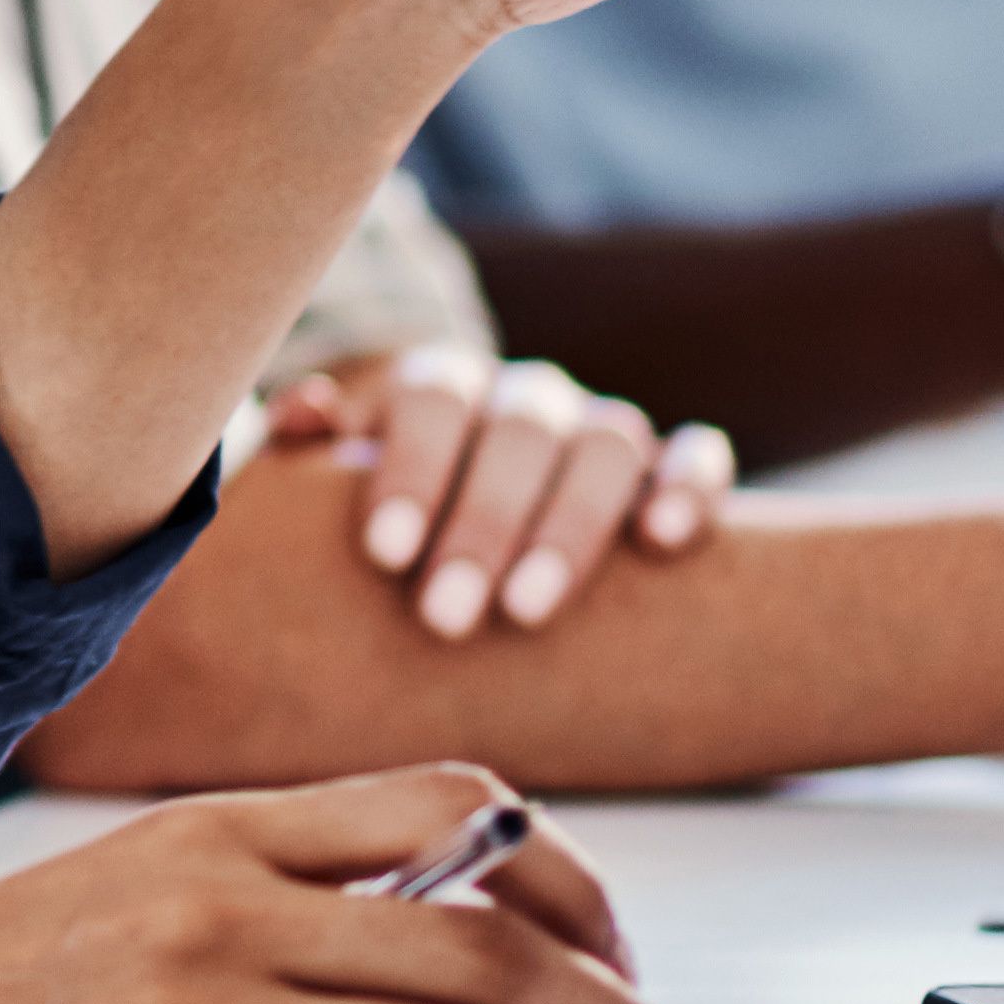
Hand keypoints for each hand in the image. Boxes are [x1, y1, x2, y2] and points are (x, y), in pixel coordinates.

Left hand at [279, 345, 733, 637]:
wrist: (465, 549)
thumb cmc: (389, 531)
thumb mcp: (329, 494)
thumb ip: (305, 454)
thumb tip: (307, 409)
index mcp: (442, 387)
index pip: (433, 398)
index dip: (412, 469)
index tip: (385, 555)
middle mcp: (526, 398)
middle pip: (518, 431)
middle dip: (482, 524)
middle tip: (444, 616)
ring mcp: (601, 430)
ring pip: (608, 445)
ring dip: (570, 527)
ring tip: (525, 612)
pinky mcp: (668, 470)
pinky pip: (698, 458)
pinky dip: (688, 488)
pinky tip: (663, 543)